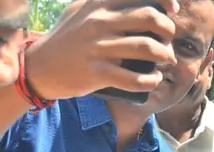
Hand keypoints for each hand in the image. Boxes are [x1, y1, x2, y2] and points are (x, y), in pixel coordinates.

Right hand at [25, 0, 179, 100]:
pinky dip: (151, 81)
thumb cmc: (68, 38)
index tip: (173, 10)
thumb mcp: (81, 9)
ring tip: (166, 60)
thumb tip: (140, 0)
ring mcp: (98, 48)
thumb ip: (104, 0)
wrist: (40, 67)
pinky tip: (155, 79)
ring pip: (148, 48)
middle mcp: (99, 22)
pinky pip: (135, 79)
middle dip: (168, 30)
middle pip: (150, 17)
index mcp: (98, 3)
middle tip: (168, 40)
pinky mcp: (97, 73)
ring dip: (166, 55)